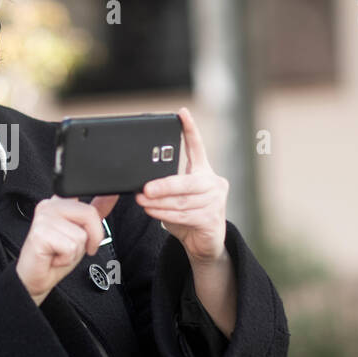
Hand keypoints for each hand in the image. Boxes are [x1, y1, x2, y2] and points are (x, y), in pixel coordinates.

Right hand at [15, 194, 118, 304]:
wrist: (35, 278)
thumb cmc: (55, 257)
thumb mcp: (80, 234)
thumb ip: (92, 216)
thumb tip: (108, 197)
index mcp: (58, 203)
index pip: (82, 191)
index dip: (103, 194)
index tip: (114, 194)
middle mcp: (49, 206)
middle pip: (89, 213)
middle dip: (91, 237)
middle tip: (75, 248)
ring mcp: (43, 218)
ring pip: (80, 234)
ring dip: (75, 251)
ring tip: (60, 253)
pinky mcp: (40, 233)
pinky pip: (70, 247)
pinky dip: (66, 259)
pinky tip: (54, 258)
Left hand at [135, 106, 227, 263]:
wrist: (204, 243)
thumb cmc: (187, 216)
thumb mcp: (176, 196)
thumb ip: (166, 187)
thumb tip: (142, 183)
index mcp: (203, 171)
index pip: (197, 147)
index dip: (190, 129)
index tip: (181, 113)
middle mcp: (213, 183)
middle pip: (187, 182)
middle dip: (163, 186)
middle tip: (144, 189)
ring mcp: (216, 201)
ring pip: (183, 201)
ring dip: (159, 202)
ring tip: (142, 201)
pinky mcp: (213, 219)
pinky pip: (185, 216)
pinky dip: (165, 214)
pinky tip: (152, 212)